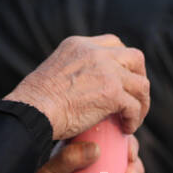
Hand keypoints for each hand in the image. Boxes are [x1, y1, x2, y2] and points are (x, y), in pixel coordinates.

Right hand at [3, 34, 149, 137]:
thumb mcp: (53, 71)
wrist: (31, 111)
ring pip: (141, 83)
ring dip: (141, 102)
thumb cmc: (34, 101)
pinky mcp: (112, 93)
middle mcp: (95, 53)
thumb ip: (72, 71)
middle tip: (134, 96)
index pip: (113, 43)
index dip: (122, 61)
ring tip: (133, 117)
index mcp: (78, 45)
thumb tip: (82, 86)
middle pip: (134, 57)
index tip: (121, 78)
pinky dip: (134, 119)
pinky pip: (134, 106)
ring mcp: (106, 71)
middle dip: (139, 76)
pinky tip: (126, 129)